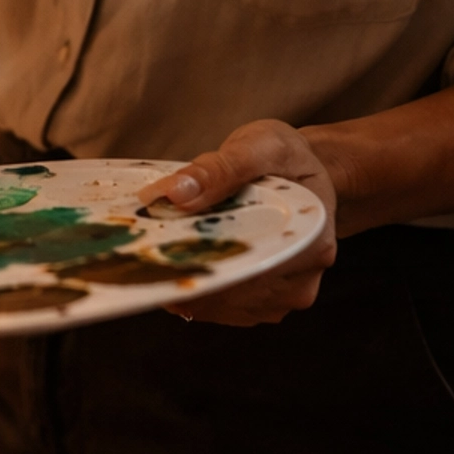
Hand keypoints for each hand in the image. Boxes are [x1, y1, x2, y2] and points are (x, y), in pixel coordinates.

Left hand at [140, 119, 337, 326]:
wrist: (300, 170)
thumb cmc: (285, 156)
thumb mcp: (258, 146)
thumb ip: (218, 169)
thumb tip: (174, 194)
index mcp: (311, 240)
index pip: (250, 268)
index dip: (204, 267)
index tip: (160, 260)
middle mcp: (302, 280)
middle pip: (235, 292)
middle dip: (189, 275)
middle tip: (142, 260)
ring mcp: (285, 296)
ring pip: (227, 306)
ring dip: (190, 285)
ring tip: (150, 263)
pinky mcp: (266, 301)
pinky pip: (227, 307)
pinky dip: (198, 291)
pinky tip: (171, 271)